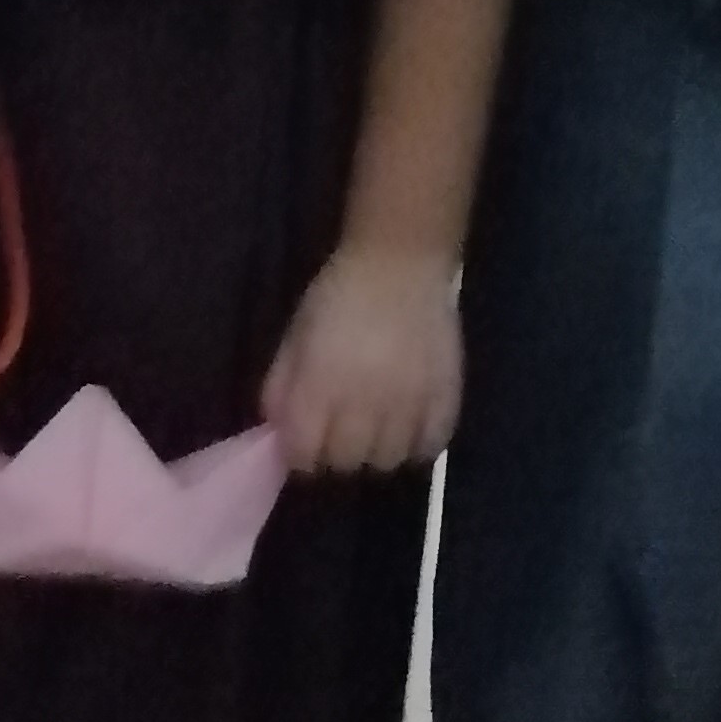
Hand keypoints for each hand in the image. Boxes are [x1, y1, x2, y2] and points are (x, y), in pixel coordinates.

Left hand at [264, 243, 465, 475]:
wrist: (400, 258)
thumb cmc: (340, 295)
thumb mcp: (296, 336)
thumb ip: (282, 386)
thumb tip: (277, 432)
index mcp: (320, 387)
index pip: (303, 455)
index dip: (300, 453)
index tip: (306, 443)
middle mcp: (363, 404)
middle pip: (346, 463)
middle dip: (338, 452)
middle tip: (344, 431)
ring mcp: (407, 403)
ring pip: (388, 461)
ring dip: (378, 450)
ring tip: (378, 428)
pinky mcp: (443, 397)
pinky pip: (431, 445)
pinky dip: (418, 443)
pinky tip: (409, 425)